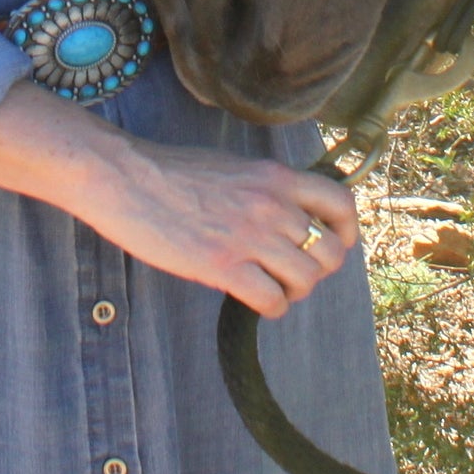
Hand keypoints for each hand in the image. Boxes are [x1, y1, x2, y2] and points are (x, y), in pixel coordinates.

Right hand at [0, 80, 358, 315]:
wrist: (126, 178)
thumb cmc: (172, 172)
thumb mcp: (232, 166)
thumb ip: (266, 190)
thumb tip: (289, 217)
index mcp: (274, 176)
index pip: (341, 203)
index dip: (347, 232)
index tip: (333, 244)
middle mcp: (271, 204)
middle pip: (329, 252)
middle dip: (317, 270)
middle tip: (291, 273)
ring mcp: (249, 235)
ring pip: (305, 280)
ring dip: (292, 291)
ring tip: (270, 287)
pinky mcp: (224, 266)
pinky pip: (273, 301)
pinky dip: (269, 307)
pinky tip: (250, 298)